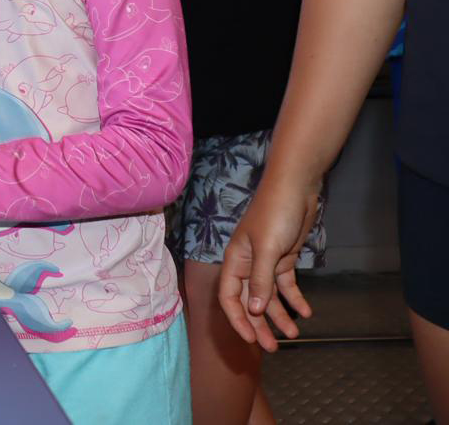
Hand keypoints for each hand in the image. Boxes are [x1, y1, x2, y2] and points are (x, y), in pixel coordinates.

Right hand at [218, 176, 320, 351]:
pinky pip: (286, 285)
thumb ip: (261, 280)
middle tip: (273, 348)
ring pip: (270, 296)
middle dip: (260, 325)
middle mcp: (248, 264)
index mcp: (235, 260)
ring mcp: (266, 262)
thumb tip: (255, 310)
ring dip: (280, 315)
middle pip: (250, 301)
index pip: (230, 296)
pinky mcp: (284, 258)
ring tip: (293, 335)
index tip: (251, 339)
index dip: (238, 319)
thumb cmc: (275, 213)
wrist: (296, 188)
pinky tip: (306, 312)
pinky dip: (295, 299)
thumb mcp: (268, 249)